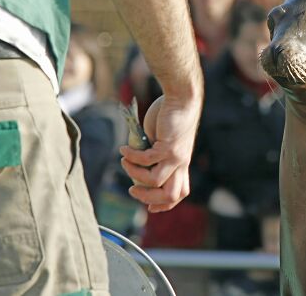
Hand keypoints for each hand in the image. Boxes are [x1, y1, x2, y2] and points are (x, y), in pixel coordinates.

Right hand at [120, 94, 201, 212]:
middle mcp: (181, 163)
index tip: (150, 208)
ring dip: (135, 175)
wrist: (181, 98)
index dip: (165, 204)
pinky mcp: (169, 147)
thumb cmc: (170, 115)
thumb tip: (135, 162)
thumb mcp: (161, 140)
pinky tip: (124, 149)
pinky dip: (132, 157)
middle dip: (149, 198)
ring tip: (124, 162)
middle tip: (132, 189)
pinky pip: (147, 160)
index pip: (180, 192)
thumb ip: (151, 153)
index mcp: (181, 163)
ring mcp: (176, 156)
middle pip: (171, 195)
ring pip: (155, 181)